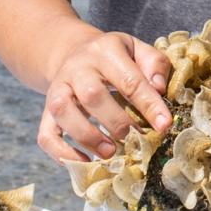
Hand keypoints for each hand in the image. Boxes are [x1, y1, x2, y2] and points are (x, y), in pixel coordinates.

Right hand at [38, 30, 172, 162]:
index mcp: (105, 50)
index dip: (149, 105)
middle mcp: (77, 68)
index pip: (129, 79)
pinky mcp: (46, 110)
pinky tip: (84, 161)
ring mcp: (58, 88)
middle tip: (136, 139)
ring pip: (63, 112)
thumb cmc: (115, 56)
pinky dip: (61, 152)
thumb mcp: (138, 49)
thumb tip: (159, 89)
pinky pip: (45, 134)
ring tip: (111, 152)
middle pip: (92, 95)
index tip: (165, 125)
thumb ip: (154, 64)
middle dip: (117, 122)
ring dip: (88, 137)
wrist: (75, 51)